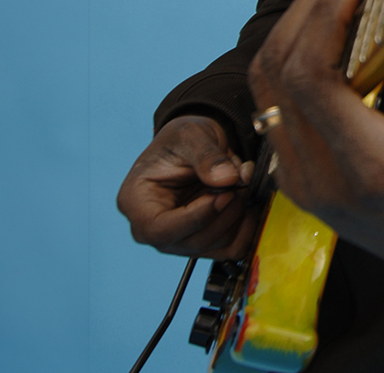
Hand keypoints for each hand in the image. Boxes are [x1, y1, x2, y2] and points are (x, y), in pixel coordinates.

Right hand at [116, 114, 257, 257]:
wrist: (192, 147)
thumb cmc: (179, 141)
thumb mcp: (190, 135)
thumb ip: (207, 156)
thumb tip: (227, 179)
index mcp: (136, 203)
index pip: (160, 229)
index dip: (196, 217)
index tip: (223, 194)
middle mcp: (153, 229)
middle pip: (193, 241)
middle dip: (225, 211)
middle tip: (239, 179)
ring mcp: (178, 240)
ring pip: (217, 245)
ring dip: (238, 214)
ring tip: (240, 182)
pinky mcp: (203, 243)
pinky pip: (232, 248)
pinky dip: (247, 226)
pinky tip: (246, 201)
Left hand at [248, 0, 383, 302]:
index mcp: (371, 170)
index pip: (311, 77)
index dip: (326, 10)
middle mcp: (321, 179)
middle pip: (279, 70)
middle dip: (312, 4)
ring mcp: (302, 180)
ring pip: (267, 82)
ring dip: (299, 25)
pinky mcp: (299, 173)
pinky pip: (277, 101)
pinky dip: (298, 54)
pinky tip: (338, 31)